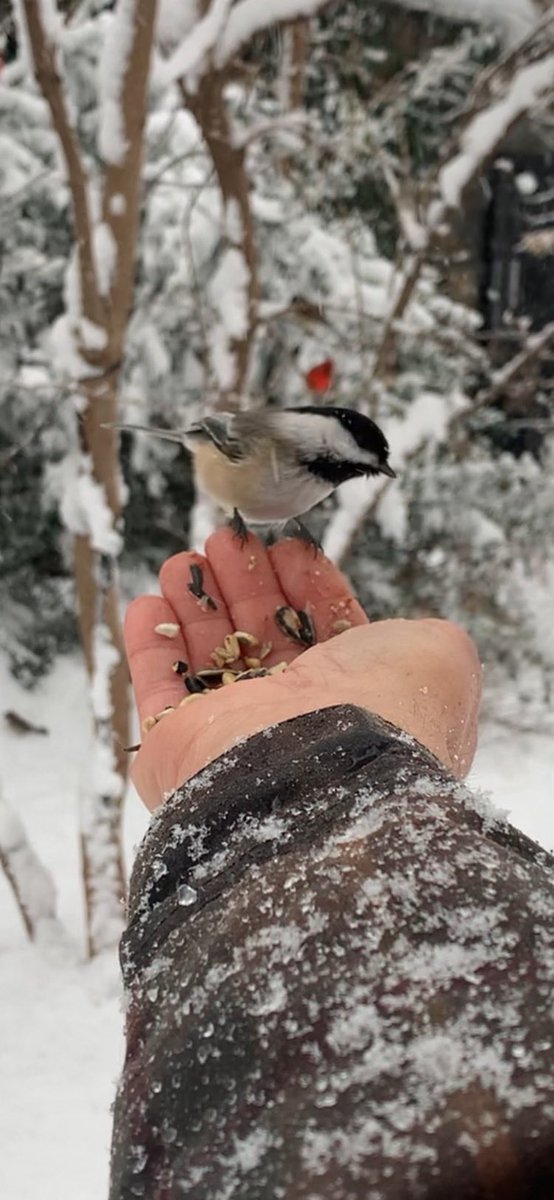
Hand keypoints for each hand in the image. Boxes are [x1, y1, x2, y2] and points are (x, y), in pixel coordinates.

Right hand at [125, 529, 480, 810]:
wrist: (325, 782)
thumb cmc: (390, 712)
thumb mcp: (441, 656)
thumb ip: (429, 635)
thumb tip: (413, 634)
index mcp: (356, 701)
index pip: (321, 634)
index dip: (303, 587)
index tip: (285, 549)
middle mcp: (296, 722)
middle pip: (259, 638)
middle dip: (243, 583)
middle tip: (225, 541)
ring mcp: (234, 737)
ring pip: (206, 657)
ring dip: (194, 604)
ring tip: (183, 561)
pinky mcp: (177, 749)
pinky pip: (156, 689)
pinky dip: (150, 645)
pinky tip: (149, 603)